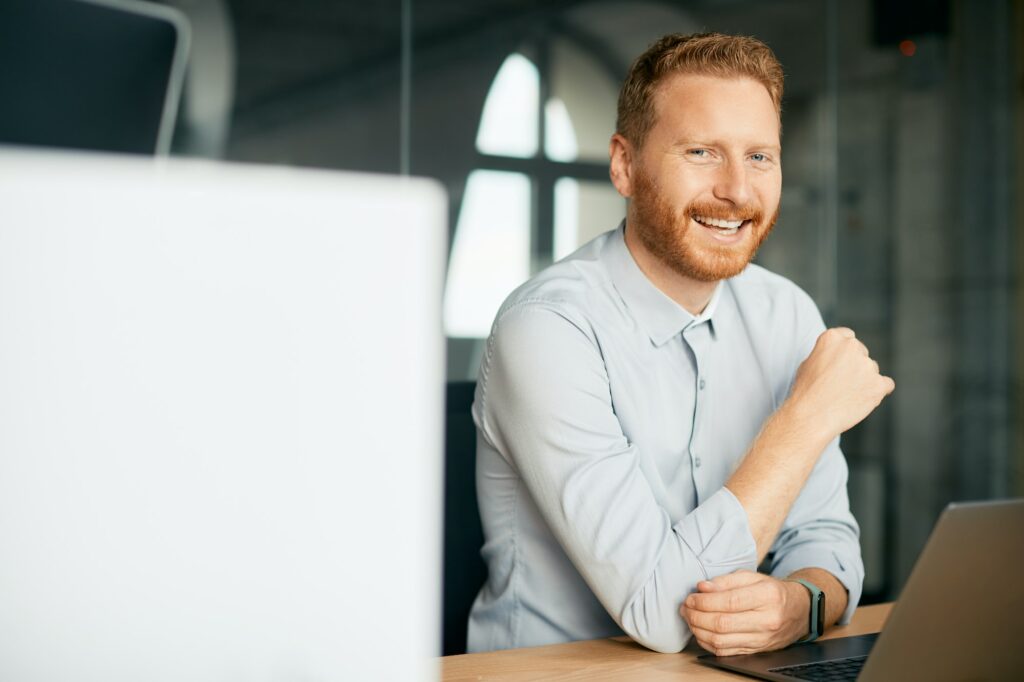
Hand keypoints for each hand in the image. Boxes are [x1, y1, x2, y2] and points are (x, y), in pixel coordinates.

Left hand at [680, 570, 808, 656]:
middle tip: (686, 607)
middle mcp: (767, 620)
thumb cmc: (772, 591)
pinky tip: (700, 631)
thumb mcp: (753, 577)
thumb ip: (726, 580)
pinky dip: (707, 642)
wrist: (798, 611)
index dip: (704, 601)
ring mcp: (762, 639)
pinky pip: (725, 651)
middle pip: (722, 623)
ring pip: (721, 640)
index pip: (729, 601)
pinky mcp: (756, 651)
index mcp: (767, 596)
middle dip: (696, 616)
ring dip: (698, 630)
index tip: (691, 597)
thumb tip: (702, 587)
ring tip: (690, 618)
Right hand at [787, 327, 894, 439]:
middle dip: (855, 365)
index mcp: (832, 338)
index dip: (845, 351)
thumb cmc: (806, 392)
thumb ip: (828, 354)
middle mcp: (852, 347)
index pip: (848, 336)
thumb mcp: (809, 362)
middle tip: (841, 384)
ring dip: (864, 380)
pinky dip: (877, 392)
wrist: (811, 416)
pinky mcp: (878, 384)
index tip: (841, 362)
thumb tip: (840, 357)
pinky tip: (862, 400)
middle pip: (862, 353)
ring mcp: (867, 365)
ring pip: (872, 370)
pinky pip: (886, 385)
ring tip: (846, 396)